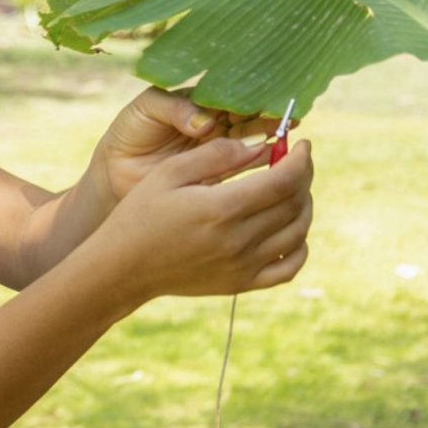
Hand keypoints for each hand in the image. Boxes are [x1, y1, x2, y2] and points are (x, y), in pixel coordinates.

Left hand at [93, 87, 295, 201]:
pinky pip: (243, 166)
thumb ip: (174, 108)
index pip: (233, 92)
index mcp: (201, 101)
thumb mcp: (146, 109)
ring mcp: (218, 148)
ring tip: (286, 135)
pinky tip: (273, 159)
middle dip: (270, 114)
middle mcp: (216, 123)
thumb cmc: (130, 131)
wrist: (115, 169)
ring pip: (252, 139)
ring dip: (270, 137)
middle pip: (250, 115)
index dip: (253, 92)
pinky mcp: (216, 173)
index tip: (271, 95)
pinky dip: (260, 163)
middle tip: (288, 116)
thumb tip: (205, 123)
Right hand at [97, 136, 313, 301]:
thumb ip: (216, 154)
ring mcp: (243, 266)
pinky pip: (289, 266)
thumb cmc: (141, 213)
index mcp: (221, 208)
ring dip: (304, 205)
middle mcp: (238, 240)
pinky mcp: (241, 284)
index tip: (301, 144)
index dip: (300, 159)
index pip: (284, 180)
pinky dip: (300, 245)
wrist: (123, 266)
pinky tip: (289, 228)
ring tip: (291, 188)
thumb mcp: (169, 172)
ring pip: (298, 232)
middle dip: (303, 176)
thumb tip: (259, 145)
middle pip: (295, 203)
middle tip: (294, 161)